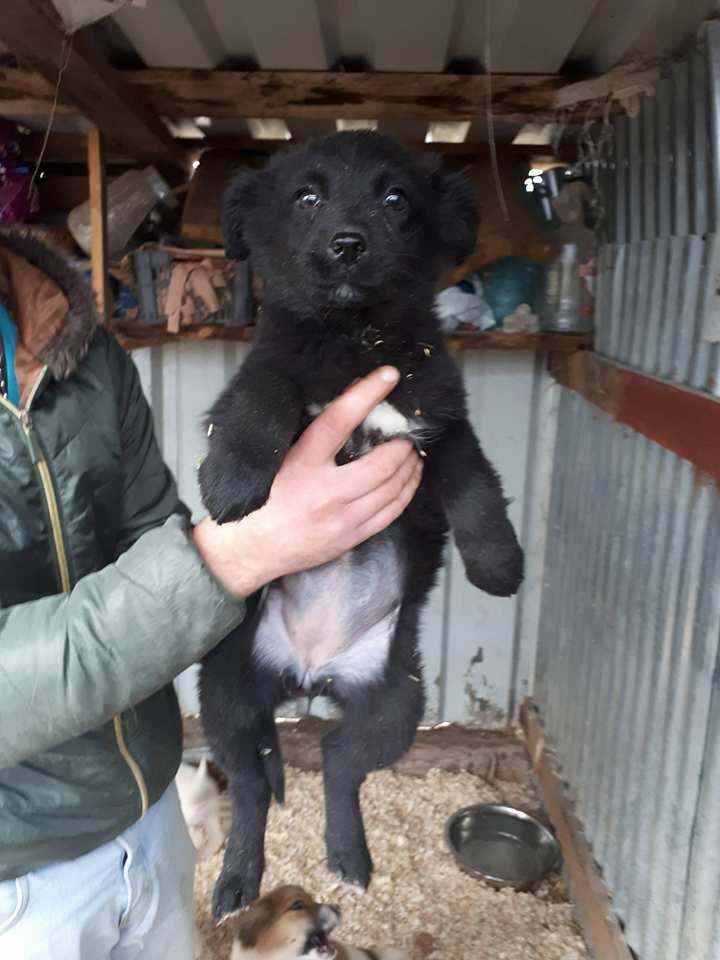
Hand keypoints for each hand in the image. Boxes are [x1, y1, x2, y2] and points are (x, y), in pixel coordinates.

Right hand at [193, 367, 421, 597]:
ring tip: (413, 454)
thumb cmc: (263, 498)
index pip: (339, 420)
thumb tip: (345, 406)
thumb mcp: (278, 460)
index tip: (389, 376)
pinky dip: (406, 492)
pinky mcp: (351, 537)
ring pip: (392, 489)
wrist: (251, 549)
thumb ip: (309, 437)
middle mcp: (326, 492)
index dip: (367, 395)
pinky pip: (391, 513)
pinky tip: (409, 480)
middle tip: (408, 432)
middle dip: (402, 445)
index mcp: (302, 463)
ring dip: (409, 467)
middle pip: (381, 463)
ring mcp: (342, 518)